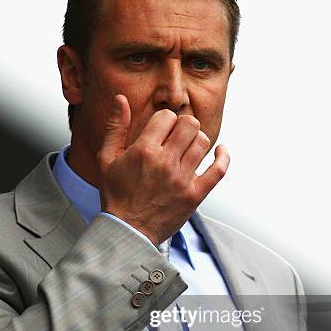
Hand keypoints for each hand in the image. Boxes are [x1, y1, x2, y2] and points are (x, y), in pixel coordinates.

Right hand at [98, 94, 229, 244]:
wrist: (127, 231)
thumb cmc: (115, 196)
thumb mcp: (106, 159)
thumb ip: (115, 127)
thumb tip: (120, 100)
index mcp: (144, 151)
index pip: (167, 116)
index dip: (164, 120)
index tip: (160, 130)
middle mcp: (165, 163)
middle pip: (189, 125)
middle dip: (183, 126)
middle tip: (176, 136)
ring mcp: (182, 179)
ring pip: (203, 142)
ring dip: (197, 140)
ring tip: (188, 148)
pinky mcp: (195, 195)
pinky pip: (219, 170)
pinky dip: (223, 157)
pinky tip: (220, 151)